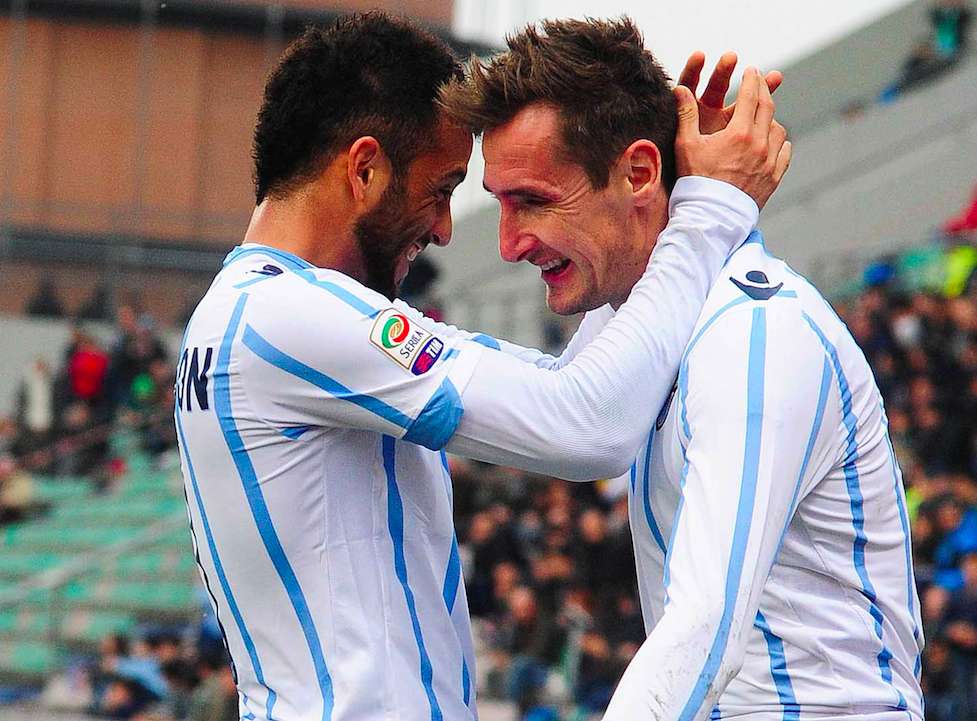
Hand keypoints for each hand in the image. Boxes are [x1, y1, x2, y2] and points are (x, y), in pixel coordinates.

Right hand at [674, 67, 790, 209]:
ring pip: (779, 129)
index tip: (750, 70)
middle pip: (768, 107)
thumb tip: (679, 88)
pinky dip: (780, 141)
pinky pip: (785, 151)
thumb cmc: (695, 182)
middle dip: (763, 90)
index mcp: (739, 133)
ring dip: (771, 117)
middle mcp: (760, 144)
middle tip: (759, 81)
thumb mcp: (686, 146)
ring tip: (763, 114)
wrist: (710, 217)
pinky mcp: (774, 177)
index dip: (751, 79)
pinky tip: (772, 140)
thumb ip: (685, 114)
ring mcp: (770, 161)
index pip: (750, 95)